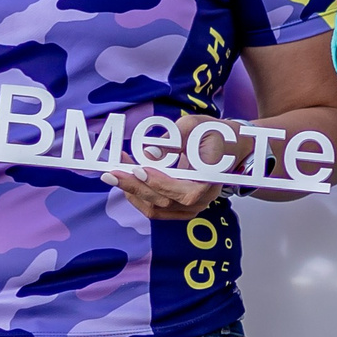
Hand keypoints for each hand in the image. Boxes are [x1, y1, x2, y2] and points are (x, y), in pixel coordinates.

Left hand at [103, 112, 225, 221]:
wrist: (226, 147)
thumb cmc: (211, 134)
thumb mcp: (193, 126)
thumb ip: (172, 139)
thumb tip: (148, 153)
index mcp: (212, 179)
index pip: (184, 190)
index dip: (159, 183)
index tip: (138, 168)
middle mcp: (203, 199)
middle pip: (164, 201)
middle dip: (134, 186)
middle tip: (111, 173)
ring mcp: (192, 207)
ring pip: (156, 208)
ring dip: (132, 191)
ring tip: (114, 174)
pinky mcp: (181, 209)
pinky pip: (155, 210)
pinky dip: (137, 197)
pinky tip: (126, 182)